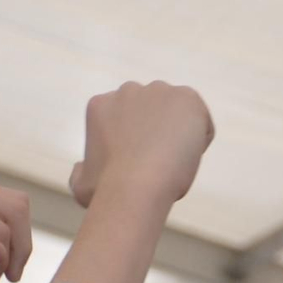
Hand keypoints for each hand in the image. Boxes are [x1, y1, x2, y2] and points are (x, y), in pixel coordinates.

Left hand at [0, 182, 33, 282]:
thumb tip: (0, 252)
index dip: (1, 262)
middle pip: (14, 210)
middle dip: (17, 249)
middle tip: (5, 277)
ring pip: (19, 207)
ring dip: (20, 243)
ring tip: (3, 267)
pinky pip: (16, 209)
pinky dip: (18, 236)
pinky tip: (1, 254)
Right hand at [69, 82, 213, 208]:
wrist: (136, 186)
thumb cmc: (107, 192)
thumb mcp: (82, 185)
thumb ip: (81, 171)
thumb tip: (81, 166)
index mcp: (101, 105)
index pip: (127, 121)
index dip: (136, 146)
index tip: (137, 166)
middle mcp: (128, 90)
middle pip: (151, 113)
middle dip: (156, 134)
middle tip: (158, 165)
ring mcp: (159, 91)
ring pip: (177, 116)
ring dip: (178, 136)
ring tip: (173, 163)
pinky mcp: (187, 98)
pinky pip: (201, 121)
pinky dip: (200, 140)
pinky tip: (187, 156)